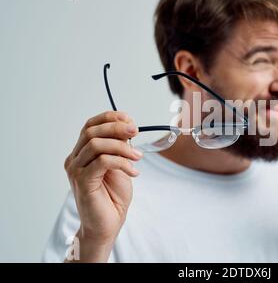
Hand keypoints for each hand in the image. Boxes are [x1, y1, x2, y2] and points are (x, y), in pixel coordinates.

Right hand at [64, 111, 142, 261]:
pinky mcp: (83, 181)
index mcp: (82, 153)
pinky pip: (102, 162)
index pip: (90, 125)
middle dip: (117, 128)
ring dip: (122, 147)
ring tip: (138, 157)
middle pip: (92, 131)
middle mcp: (75, 159)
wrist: (108, 224)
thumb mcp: (120, 165)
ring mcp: (76, 170)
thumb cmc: (113, 197)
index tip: (130, 120)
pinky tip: (133, 172)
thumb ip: (120, 147)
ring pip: (96, 144)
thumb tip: (128, 126)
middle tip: (136, 132)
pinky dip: (121, 162)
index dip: (110, 118)